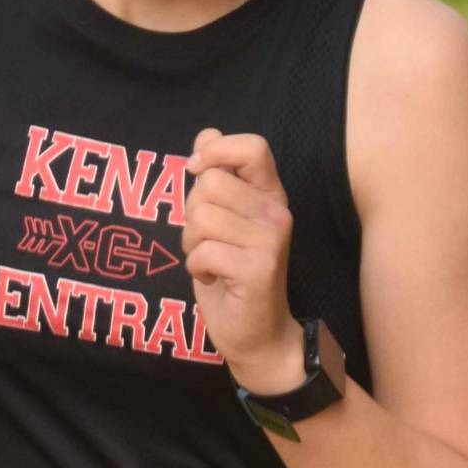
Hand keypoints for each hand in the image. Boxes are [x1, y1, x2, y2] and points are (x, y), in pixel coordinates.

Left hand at [182, 127, 305, 393]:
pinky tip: (215, 279)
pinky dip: (197, 268)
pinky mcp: (259, 268)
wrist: (257, 333)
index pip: (253, 146)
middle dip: (191, 213)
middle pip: (210, 183)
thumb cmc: (233, 273)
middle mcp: (276, 212)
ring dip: (191, 243)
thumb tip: (207, 134)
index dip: (217, 152)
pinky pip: (203, 252)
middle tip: (206, 239)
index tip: (197, 172)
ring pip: (201, 217)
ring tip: (210, 260)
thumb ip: (217, 176)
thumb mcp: (222, 218)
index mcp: (269, 194)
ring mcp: (271, 239)